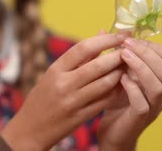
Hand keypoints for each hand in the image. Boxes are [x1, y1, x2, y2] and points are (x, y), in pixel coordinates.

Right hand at [1, 33, 124, 150]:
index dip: (105, 40)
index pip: (83, 48)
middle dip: (117, 56)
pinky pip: (104, 101)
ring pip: (104, 83)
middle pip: (97, 65)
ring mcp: (72, 101)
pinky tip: (123, 85)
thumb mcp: (55, 73)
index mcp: (56, 69)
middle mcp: (63, 84)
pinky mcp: (80, 117)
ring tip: (127, 67)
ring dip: (119, 73)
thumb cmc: (43, 96)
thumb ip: (79, 56)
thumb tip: (103, 33)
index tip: (120, 36)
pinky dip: (116, 91)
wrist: (30, 129)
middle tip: (130, 50)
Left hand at [98, 37, 161, 150]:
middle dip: (148, 53)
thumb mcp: (118, 74)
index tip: (135, 39)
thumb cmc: (116, 102)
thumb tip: (108, 29)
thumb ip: (118, 54)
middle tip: (127, 44)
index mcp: (160, 82)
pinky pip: (143, 103)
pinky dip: (132, 88)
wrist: (112, 134)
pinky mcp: (140, 119)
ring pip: (158, 85)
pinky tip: (121, 79)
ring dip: (141, 67)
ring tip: (123, 56)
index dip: (156, 47)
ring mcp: (153, 108)